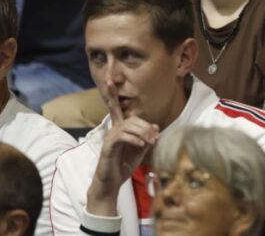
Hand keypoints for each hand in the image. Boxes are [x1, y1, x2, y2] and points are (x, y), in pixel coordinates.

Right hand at [87, 82, 158, 215]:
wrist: (111, 183)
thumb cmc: (123, 165)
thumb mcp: (140, 150)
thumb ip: (147, 137)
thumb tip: (156, 126)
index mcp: (120, 129)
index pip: (115, 108)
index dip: (112, 94)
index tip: (109, 80)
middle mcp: (113, 130)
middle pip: (131, 118)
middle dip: (146, 127)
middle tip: (155, 139)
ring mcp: (109, 138)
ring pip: (128, 126)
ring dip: (143, 133)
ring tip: (150, 143)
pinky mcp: (107, 147)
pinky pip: (122, 137)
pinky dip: (134, 139)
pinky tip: (142, 145)